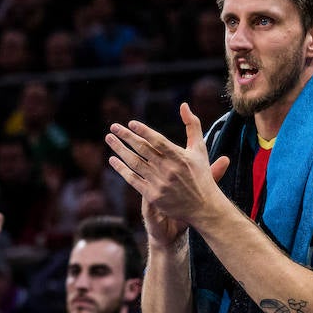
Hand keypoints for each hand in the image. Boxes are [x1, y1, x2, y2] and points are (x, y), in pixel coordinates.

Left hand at [106, 103, 229, 243]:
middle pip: (142, 149)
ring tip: (109, 138)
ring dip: (119, 149)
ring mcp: (159, 183)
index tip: (131, 123)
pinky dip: (121, 169)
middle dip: (125, 136)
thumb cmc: (201, 175)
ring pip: (134, 162)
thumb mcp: (200, 149)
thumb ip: (192, 126)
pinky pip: (132, 179)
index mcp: (180, 157)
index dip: (143, 131)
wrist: (203, 207)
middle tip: (113, 127)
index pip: (158, 140)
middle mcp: (168, 169)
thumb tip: (183, 105)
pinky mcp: (152, 195)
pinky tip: (113, 159)